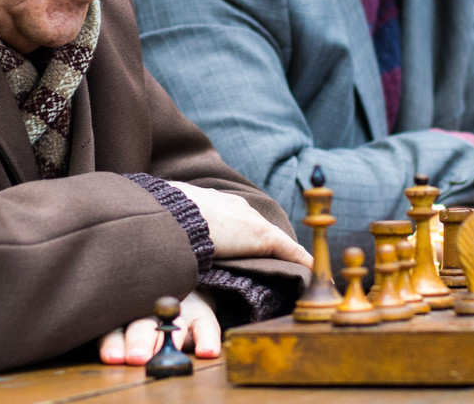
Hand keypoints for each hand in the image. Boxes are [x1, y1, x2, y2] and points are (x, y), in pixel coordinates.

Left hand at [98, 290, 219, 364]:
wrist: (180, 292)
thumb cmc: (144, 316)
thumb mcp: (127, 325)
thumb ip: (116, 340)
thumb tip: (108, 358)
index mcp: (126, 316)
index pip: (116, 331)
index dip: (113, 344)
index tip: (112, 357)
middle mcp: (151, 312)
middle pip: (144, 325)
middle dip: (140, 341)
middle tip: (138, 357)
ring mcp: (178, 313)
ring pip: (173, 326)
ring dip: (172, 339)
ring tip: (171, 354)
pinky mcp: (201, 316)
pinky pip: (206, 326)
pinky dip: (207, 339)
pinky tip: (207, 352)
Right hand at [167, 182, 313, 268]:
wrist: (177, 216)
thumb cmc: (167, 221)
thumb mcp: (172, 224)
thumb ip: (177, 232)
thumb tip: (163, 240)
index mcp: (214, 203)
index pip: (235, 219)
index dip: (240, 232)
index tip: (242, 243)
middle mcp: (237, 207)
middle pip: (257, 228)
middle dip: (263, 242)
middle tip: (270, 260)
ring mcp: (252, 221)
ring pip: (274, 240)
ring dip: (283, 253)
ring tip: (291, 267)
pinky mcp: (264, 237)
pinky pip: (290, 251)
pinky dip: (301, 261)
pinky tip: (310, 271)